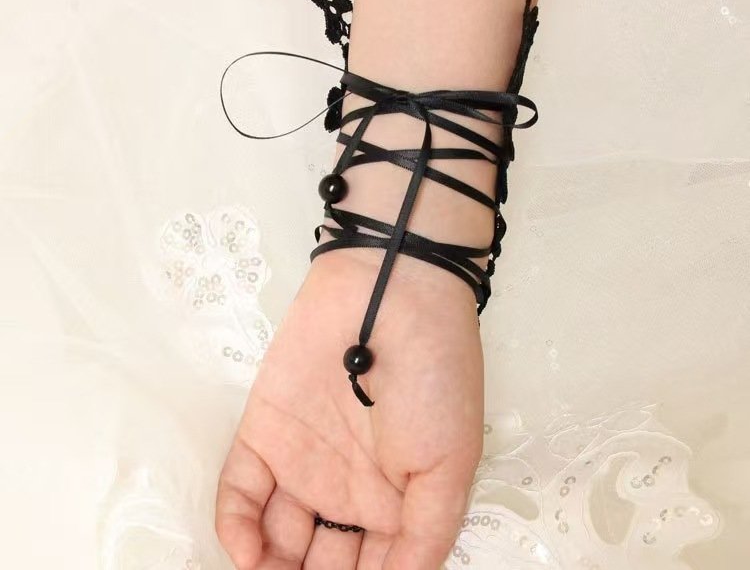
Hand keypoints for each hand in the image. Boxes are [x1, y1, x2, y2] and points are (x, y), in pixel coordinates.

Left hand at [215, 249, 483, 568]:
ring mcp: (304, 461)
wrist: (392, 296)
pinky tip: (246, 555)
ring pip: (276, 536)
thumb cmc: (434, 377)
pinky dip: (237, 528)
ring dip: (269, 569)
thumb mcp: (450, 464)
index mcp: (396, 500)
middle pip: (321, 563)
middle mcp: (348, 487)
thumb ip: (426, 536)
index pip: (372, 569)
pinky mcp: (265, 432)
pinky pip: (241, 491)